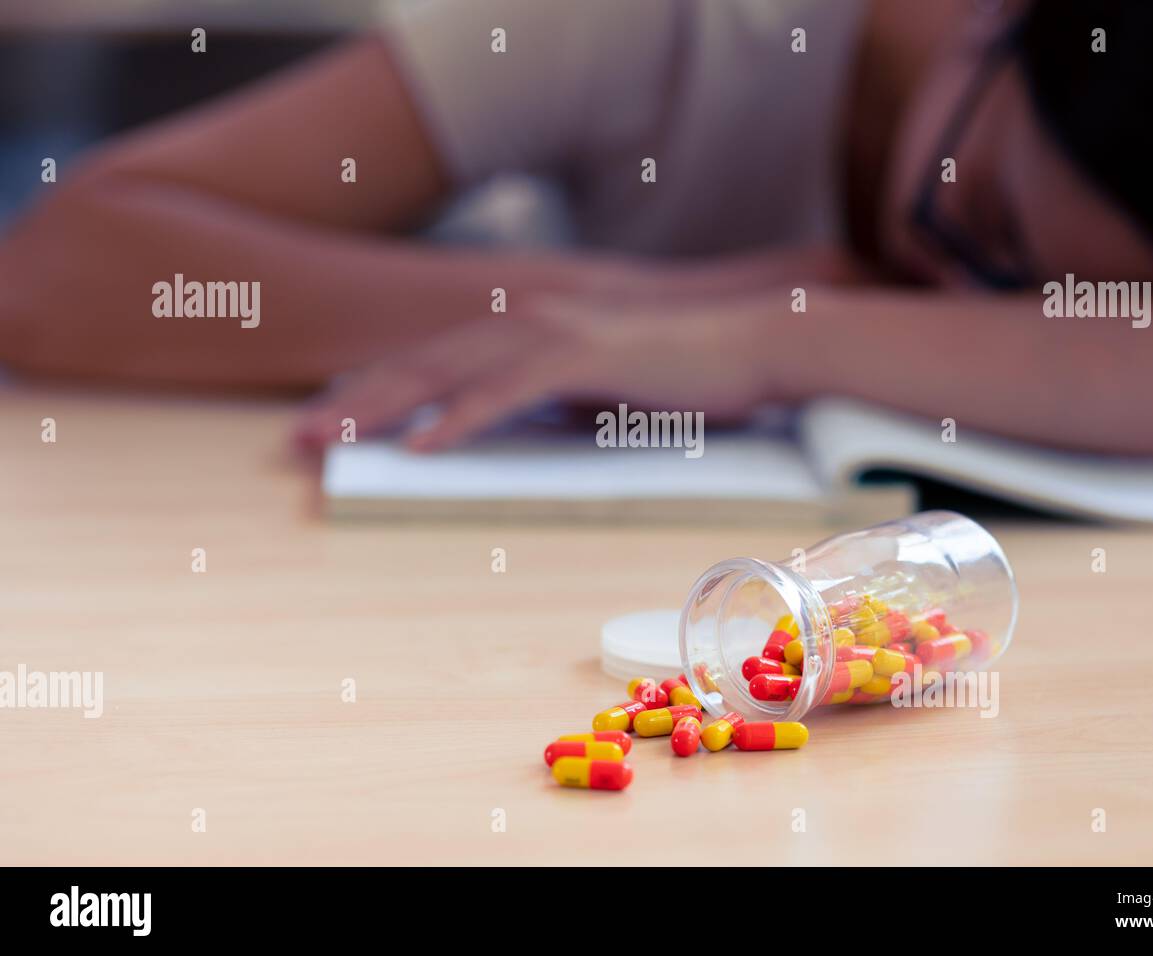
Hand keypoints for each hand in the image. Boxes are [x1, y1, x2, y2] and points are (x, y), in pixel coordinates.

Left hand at [293, 292, 789, 450]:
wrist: (751, 345)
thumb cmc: (679, 372)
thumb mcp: (598, 388)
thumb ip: (550, 397)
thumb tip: (515, 424)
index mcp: (525, 330)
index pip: (432, 363)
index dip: (372, 392)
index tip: (326, 426)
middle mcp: (527, 320)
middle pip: (420, 363)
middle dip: (353, 402)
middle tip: (297, 440)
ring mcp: (554, 334)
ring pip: (447, 372)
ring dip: (384, 407)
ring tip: (332, 441)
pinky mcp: (585, 356)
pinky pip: (508, 391)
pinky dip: (460, 418)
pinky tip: (421, 446)